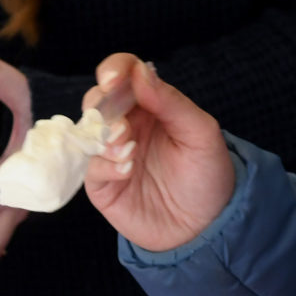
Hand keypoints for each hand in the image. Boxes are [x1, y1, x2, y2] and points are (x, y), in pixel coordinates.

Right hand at [81, 54, 235, 252]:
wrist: (206, 226)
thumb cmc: (207, 174)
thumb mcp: (201, 133)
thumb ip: (172, 102)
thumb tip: (140, 72)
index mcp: (150, 105)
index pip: (124, 73)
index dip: (114, 69)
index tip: (113, 79)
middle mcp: (126, 125)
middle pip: (98, 99)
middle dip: (103, 104)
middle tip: (123, 122)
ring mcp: (110, 154)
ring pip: (88, 132)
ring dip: (104, 136)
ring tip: (128, 148)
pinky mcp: (102, 184)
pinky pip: (90, 168)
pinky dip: (105, 165)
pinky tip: (127, 171)